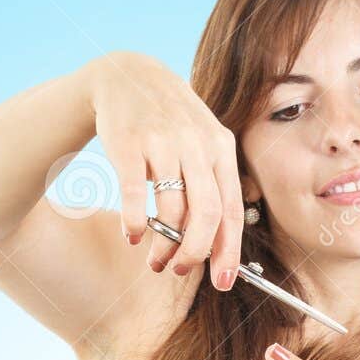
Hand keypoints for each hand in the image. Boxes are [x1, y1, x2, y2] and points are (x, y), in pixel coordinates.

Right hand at [89, 51, 243, 287]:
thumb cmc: (169, 123)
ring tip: (155, 259)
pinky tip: (132, 235)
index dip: (228, 252)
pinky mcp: (130, 143)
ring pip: (172, 210)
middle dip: (196, 253)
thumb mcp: (201, 143)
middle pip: (207, 214)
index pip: (232, 210)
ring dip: (163, 244)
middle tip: (181, 270)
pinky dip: (136, 223)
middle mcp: (197, 144)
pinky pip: (136, 195)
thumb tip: (218, 245)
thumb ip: (212, 186)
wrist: (127, 76)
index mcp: (220, 149)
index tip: (222, 283)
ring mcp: (163, 142)